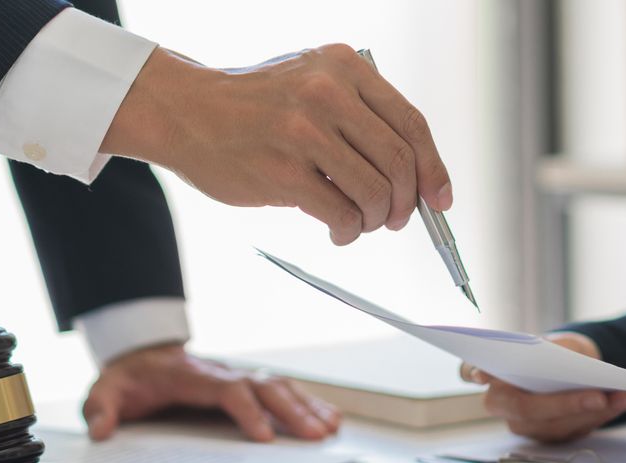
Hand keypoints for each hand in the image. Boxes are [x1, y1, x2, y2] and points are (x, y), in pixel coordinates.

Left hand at [82, 344, 341, 441]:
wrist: (139, 356)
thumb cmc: (129, 378)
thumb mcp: (105, 391)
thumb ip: (101, 408)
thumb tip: (103, 429)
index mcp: (192, 377)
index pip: (228, 391)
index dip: (248, 411)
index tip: (265, 435)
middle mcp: (221, 373)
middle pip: (264, 386)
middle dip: (292, 411)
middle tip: (315, 436)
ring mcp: (236, 377)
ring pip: (279, 386)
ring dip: (306, 406)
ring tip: (330, 429)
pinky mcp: (245, 385)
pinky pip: (281, 390)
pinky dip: (307, 402)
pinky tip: (328, 417)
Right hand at [104, 45, 453, 245]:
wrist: (186, 112)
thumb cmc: (255, 107)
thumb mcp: (312, 83)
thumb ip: (359, 116)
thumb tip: (414, 176)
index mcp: (344, 67)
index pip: (410, 123)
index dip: (433, 167)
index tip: (439, 198)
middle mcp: (328, 92)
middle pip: (399, 161)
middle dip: (405, 201)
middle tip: (394, 217)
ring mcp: (305, 132)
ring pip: (375, 193)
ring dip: (375, 219)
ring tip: (359, 222)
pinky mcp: (284, 171)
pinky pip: (342, 214)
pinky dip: (349, 231)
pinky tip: (338, 229)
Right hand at [458, 332, 625, 442]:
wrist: (571, 365)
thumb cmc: (556, 351)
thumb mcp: (555, 342)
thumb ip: (552, 350)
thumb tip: (565, 362)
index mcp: (491, 372)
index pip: (471, 371)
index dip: (476, 373)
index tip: (483, 373)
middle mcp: (500, 403)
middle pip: (525, 409)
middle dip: (564, 404)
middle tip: (597, 396)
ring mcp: (523, 423)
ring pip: (553, 425)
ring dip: (591, 412)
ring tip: (621, 396)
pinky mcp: (547, 435)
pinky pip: (573, 430)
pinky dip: (601, 415)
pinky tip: (621, 401)